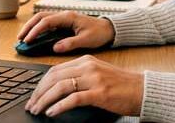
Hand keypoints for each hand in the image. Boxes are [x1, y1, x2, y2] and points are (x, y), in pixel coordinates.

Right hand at [17, 11, 114, 53]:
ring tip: (23, 37)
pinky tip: (34, 36)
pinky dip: (38, 28)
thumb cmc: (100, 33)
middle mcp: (64, 15)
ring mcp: (63, 18)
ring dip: (32, 26)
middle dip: (28, 26)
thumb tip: (55, 47)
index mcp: (68, 17)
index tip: (27, 39)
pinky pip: (48, 23)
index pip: (46, 21)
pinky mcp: (64, 23)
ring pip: (42, 19)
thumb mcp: (86, 40)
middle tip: (20, 38)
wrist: (109, 29)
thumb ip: (70, 43)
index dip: (35, 30)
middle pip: (40, 17)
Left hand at [25, 55, 143, 116]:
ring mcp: (94, 79)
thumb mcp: (98, 75)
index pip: (55, 70)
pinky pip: (73, 98)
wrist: (143, 90)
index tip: (34, 95)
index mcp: (86, 61)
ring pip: (60, 87)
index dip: (41, 84)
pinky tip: (52, 112)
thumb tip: (58, 88)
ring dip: (45, 100)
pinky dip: (59, 106)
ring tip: (38, 110)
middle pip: (54, 77)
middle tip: (31, 105)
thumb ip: (80, 77)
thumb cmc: (122, 86)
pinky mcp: (100, 93)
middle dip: (39, 92)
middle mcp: (88, 67)